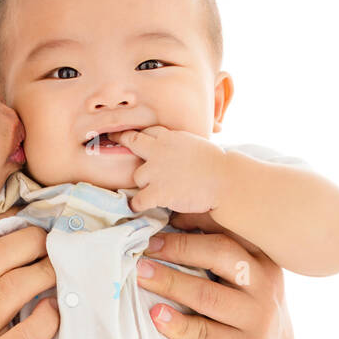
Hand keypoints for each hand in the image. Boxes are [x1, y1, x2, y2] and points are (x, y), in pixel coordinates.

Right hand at [0, 214, 59, 338]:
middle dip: (34, 242)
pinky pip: (30, 332)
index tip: (35, 221)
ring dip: (47, 274)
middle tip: (56, 245)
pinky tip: (57, 313)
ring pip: (16, 286)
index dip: (10, 226)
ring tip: (63, 274)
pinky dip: (50, 317)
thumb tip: (10, 245)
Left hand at [112, 126, 227, 214]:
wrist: (223, 180)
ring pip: (136, 176)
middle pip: (132, 141)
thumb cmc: (216, 165)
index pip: (148, 132)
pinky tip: (140, 207)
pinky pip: (137, 200)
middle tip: (114, 140)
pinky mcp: (158, 191)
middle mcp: (158, 150)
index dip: (142, 137)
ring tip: (152, 190)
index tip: (133, 138)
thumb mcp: (195, 145)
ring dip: (143, 184)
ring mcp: (156, 171)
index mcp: (170, 137)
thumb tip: (174, 153)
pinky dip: (137, 205)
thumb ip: (179, 146)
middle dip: (122, 140)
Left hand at [134, 211, 292, 338]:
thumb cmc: (241, 307)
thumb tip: (166, 216)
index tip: (161, 214)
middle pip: (221, 254)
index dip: (195, 217)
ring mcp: (257, 319)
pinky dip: (177, 324)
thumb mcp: (241, 276)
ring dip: (170, 282)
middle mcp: (265, 284)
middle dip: (179, 247)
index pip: (230, 227)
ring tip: (140, 275)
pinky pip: (204, 333)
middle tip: (145, 246)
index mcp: (262, 257)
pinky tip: (155, 315)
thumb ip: (215, 251)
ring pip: (208, 295)